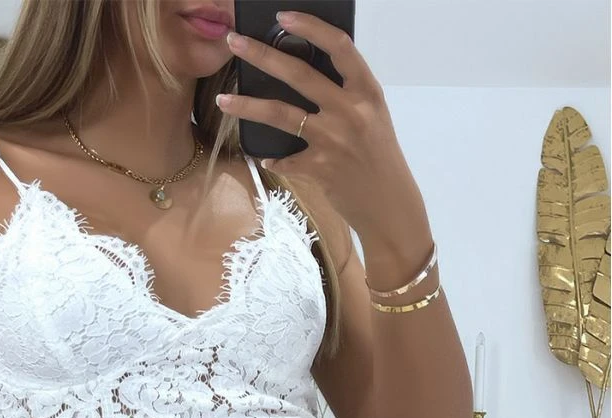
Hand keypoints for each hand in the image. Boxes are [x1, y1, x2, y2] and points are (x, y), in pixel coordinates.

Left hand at [218, 9, 429, 246]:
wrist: (389, 204)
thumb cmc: (379, 156)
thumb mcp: (372, 116)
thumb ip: (346, 93)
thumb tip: (308, 71)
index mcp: (366, 91)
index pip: (339, 47)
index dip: (310, 27)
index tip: (283, 17)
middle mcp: (350, 111)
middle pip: (299, 74)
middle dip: (262, 55)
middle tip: (234, 42)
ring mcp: (333, 140)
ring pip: (281, 114)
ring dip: (248, 106)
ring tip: (223, 99)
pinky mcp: (319, 168)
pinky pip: (285, 159)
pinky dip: (274, 159)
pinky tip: (266, 158)